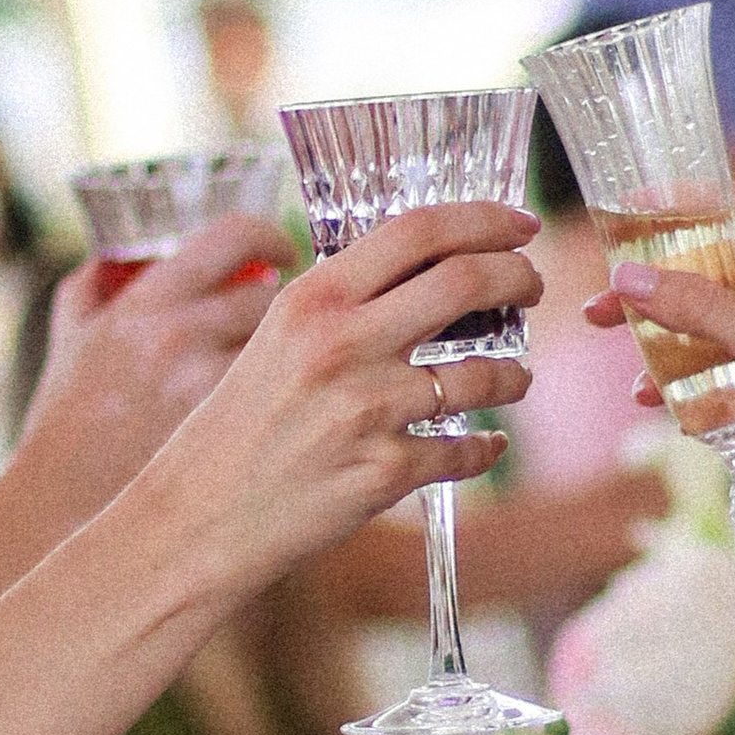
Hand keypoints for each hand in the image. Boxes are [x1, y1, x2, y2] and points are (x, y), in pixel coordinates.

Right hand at [22, 210, 293, 478]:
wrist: (60, 505)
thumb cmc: (65, 425)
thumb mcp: (69, 339)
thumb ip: (93, 284)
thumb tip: (125, 253)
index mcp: (143, 302)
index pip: (233, 236)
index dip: (268, 236)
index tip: (281, 253)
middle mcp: (176, 336)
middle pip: (270, 296)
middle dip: (282, 309)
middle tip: (284, 327)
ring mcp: (205, 387)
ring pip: (285, 349)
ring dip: (289, 355)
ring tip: (283, 374)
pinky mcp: (227, 435)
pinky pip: (279, 397)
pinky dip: (286, 398)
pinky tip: (279, 412)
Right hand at [147, 201, 540, 598]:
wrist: (201, 515)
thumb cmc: (242, 424)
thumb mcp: (277, 338)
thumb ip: (343, 302)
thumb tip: (427, 270)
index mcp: (313, 299)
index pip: (416, 231)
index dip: (483, 219)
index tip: (520, 224)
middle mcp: (341, 345)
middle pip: (465, 283)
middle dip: (519, 278)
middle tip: (532, 287)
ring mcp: (366, 410)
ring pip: (483, 374)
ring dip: (516, 374)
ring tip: (515, 377)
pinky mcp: (384, 472)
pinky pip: (466, 450)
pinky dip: (486, 446)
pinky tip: (486, 443)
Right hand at [582, 185, 734, 516]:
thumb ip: (700, 309)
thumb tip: (631, 278)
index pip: (733, 202)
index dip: (674, 203)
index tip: (620, 213)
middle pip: (719, 265)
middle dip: (660, 287)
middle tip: (603, 306)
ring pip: (727, 320)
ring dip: (678, 340)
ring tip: (628, 366)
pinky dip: (709, 378)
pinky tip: (670, 405)